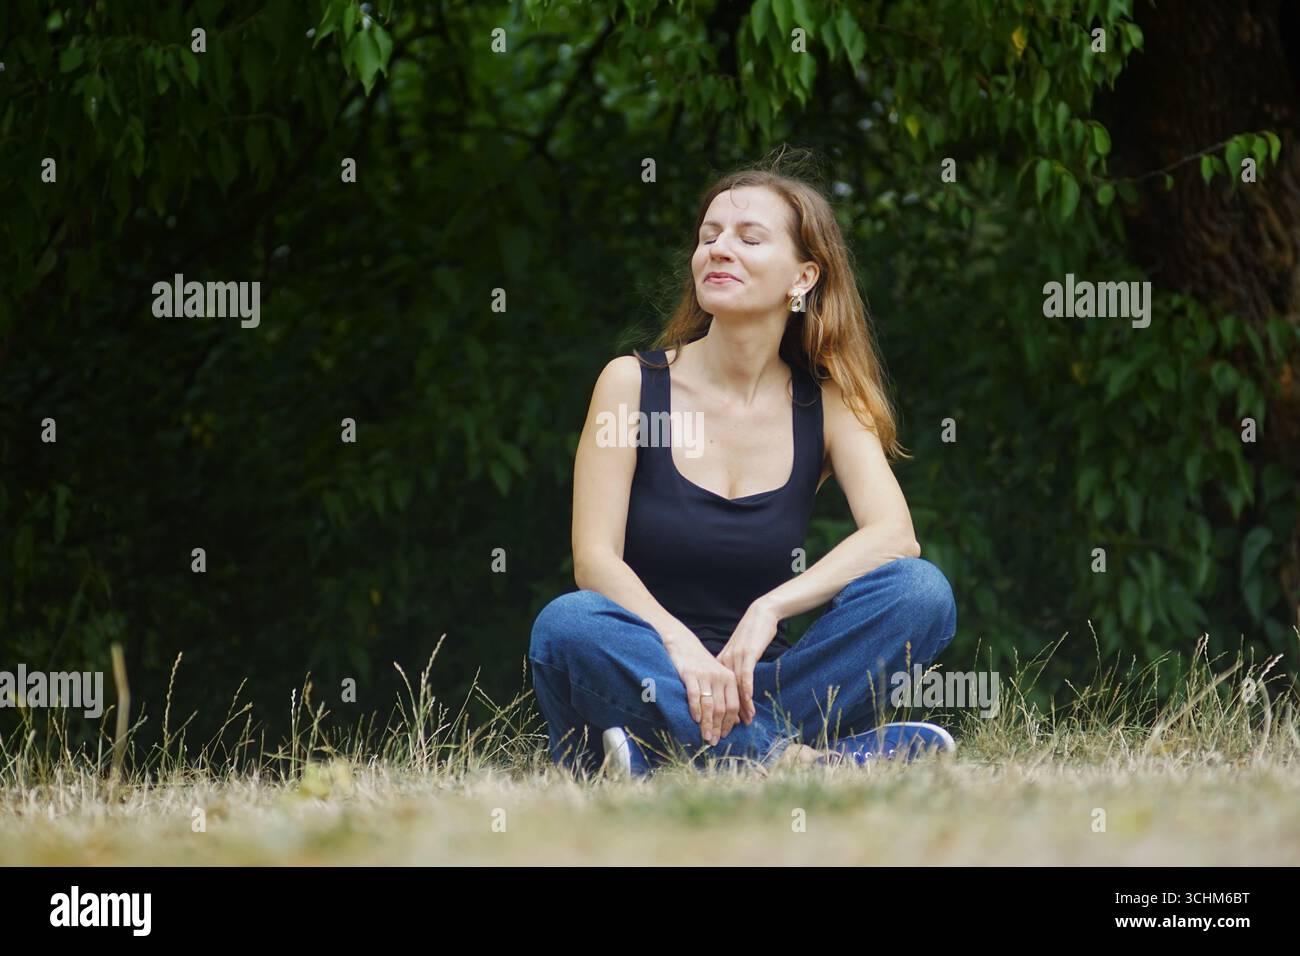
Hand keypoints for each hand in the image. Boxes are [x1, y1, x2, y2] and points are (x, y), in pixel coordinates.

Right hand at [662, 628, 740, 745]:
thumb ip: (726, 697)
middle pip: (721, 708)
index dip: (729, 723)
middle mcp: (720, 676)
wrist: (683, 645)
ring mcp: (705, 675)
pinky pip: (694, 695)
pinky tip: (695, 720)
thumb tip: (735, 722)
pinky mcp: (690, 674)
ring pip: (709, 705)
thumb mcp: (718, 678)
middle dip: (717, 727)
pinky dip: (695, 709)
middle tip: (713, 742)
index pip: (733, 706)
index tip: (724, 736)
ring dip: (707, 724)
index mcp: (730, 679)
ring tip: (705, 737)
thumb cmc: (701, 666)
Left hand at [717, 598, 780, 725]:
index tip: (721, 723)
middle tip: (728, 730)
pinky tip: (749, 703)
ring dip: (739, 706)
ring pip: (735, 687)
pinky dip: (746, 690)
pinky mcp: (747, 654)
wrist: (761, 614)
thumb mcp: (739, 652)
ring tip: (744, 721)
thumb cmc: (752, 633)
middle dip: (726, 712)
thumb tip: (733, 685)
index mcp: (721, 662)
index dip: (719, 708)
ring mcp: (735, 657)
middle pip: (724, 692)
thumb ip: (734, 667)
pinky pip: (746, 675)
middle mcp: (725, 661)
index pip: (717, 690)